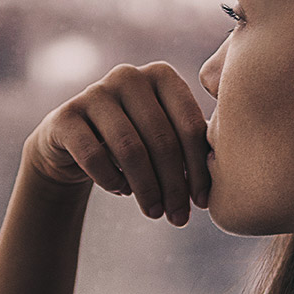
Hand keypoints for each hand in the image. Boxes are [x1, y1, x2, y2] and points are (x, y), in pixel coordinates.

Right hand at [23, 61, 209, 225]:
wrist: (73, 144)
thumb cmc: (134, 142)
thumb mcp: (163, 136)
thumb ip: (191, 145)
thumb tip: (229, 178)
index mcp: (161, 75)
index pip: (188, 125)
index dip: (198, 169)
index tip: (202, 202)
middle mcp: (128, 75)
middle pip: (161, 139)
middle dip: (173, 185)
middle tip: (179, 218)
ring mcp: (94, 92)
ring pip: (130, 149)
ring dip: (146, 189)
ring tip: (155, 213)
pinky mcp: (65, 115)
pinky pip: (94, 156)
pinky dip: (112, 181)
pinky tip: (121, 192)